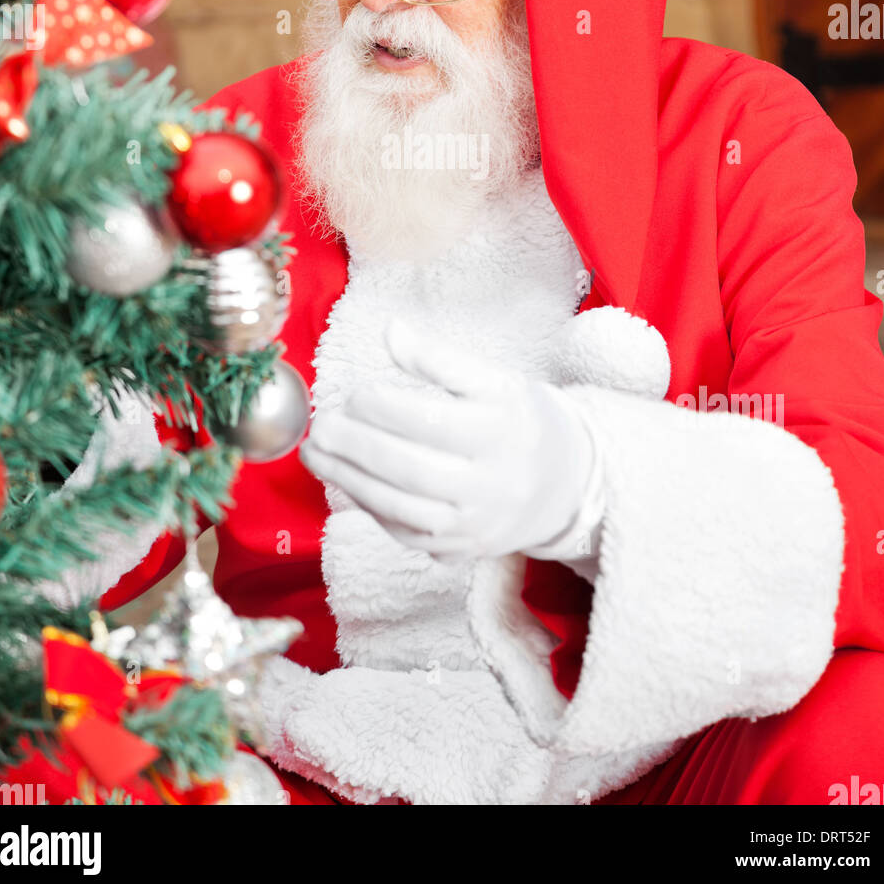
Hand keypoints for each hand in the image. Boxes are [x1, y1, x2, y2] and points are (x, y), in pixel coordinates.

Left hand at [299, 318, 598, 559]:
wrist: (566, 484)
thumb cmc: (522, 420)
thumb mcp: (496, 380)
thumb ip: (441, 358)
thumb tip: (392, 331)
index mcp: (501, 432)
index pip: (432, 422)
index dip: (385, 408)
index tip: (355, 393)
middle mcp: (489, 485)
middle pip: (410, 469)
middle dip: (356, 447)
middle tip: (323, 425)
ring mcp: (474, 525)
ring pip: (400, 507)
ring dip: (348, 480)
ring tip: (316, 454)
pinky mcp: (460, 551)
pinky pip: (404, 533)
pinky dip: (369, 507)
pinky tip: (345, 480)